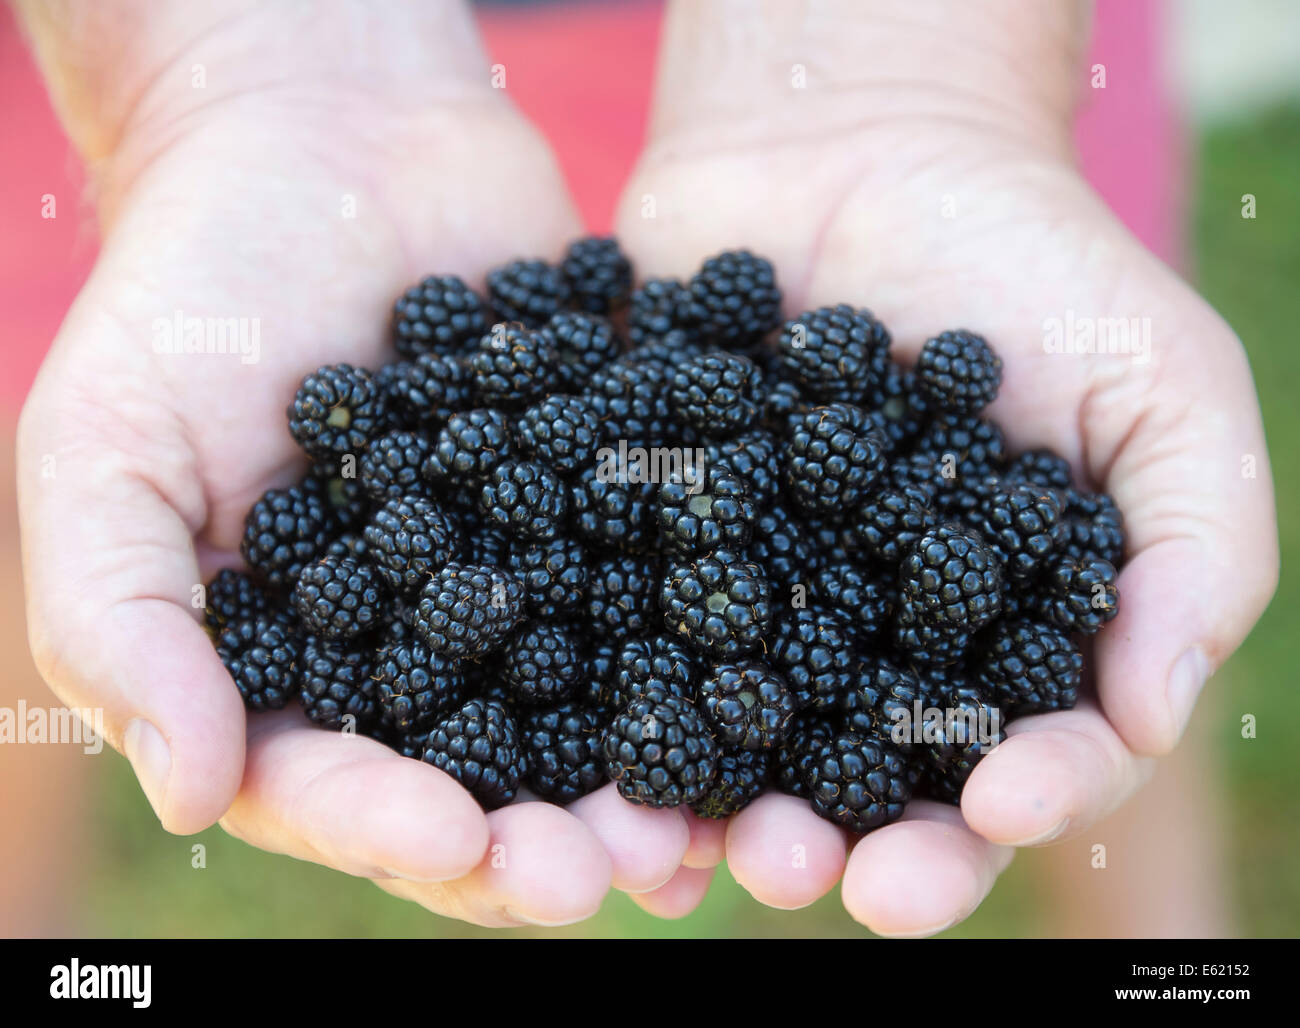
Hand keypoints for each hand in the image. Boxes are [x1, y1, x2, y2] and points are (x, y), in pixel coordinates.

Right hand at [15, 0, 693, 926]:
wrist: (332, 144)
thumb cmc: (195, 292)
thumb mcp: (108, 447)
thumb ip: (123, 616)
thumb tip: (187, 788)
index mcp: (290, 661)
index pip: (330, 782)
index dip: (386, 826)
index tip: (457, 844)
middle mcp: (416, 648)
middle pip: (475, 781)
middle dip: (536, 840)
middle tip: (606, 875)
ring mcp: (522, 584)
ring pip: (584, 717)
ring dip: (640, 783)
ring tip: (698, 834)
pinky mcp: (606, 512)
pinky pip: (660, 596)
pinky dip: (708, 651)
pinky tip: (767, 702)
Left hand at [614, 0, 1278, 932]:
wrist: (867, 147)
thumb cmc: (1040, 267)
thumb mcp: (1166, 393)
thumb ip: (1191, 553)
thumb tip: (1151, 716)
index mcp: (992, 639)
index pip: (1021, 754)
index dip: (1022, 795)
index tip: (999, 809)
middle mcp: (863, 644)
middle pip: (857, 779)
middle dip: (839, 839)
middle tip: (805, 869)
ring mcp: (745, 600)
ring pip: (726, 733)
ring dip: (703, 799)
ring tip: (689, 843)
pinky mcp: (644, 541)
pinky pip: (615, 624)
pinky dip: (596, 682)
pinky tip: (578, 738)